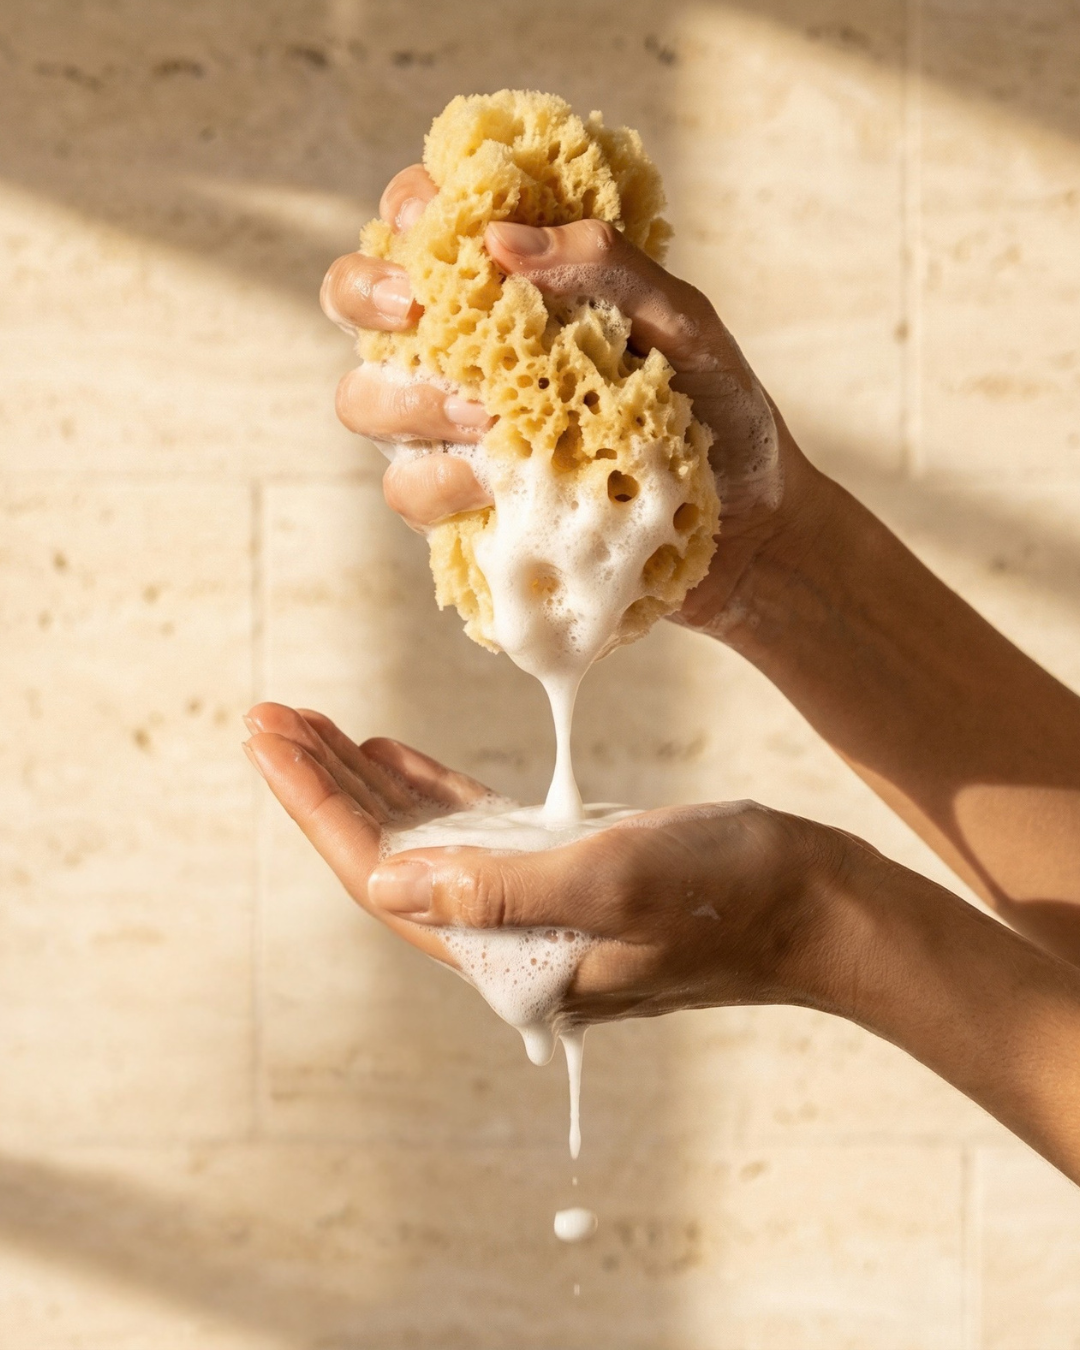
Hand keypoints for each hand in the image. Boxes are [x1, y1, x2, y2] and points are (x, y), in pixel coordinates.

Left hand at [243, 701, 863, 1022]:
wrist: (819, 908)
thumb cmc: (734, 891)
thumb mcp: (617, 878)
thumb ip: (500, 887)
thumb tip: (387, 875)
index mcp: (508, 952)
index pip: (382, 875)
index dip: (316, 805)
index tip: (267, 734)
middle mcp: (508, 937)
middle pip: (389, 855)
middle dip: (323, 785)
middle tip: (269, 716)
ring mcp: (535, 905)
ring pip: (423, 840)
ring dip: (366, 783)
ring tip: (313, 727)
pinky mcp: (567, 871)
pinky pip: (474, 831)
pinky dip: (428, 789)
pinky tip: (391, 754)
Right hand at [321, 164, 834, 630]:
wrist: (743, 528)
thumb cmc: (717, 410)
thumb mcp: (684, 324)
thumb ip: (607, 267)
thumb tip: (503, 240)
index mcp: (511, 283)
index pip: (421, 219)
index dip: (408, 211)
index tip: (437, 226)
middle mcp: (465, 347)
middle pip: (354, 299)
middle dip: (368, 296)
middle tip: (421, 311)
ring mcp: (452, 428)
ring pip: (363, 400)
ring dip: (410, 400)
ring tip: (486, 415)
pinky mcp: (460, 503)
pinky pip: (406, 488)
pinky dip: (440, 482)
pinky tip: (493, 484)